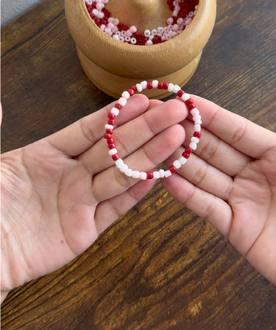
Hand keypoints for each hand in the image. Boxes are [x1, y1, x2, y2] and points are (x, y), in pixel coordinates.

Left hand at [1, 95, 187, 295]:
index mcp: (46, 153)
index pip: (89, 129)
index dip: (117, 115)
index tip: (144, 99)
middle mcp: (69, 173)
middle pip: (113, 147)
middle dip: (145, 128)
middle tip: (174, 111)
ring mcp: (80, 201)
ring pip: (121, 173)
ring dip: (149, 155)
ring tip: (176, 137)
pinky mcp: (86, 230)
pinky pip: (116, 208)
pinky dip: (137, 192)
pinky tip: (158, 176)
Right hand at [163, 95, 275, 296]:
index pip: (237, 130)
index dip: (212, 115)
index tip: (186, 100)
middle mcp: (256, 175)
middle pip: (216, 150)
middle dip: (189, 134)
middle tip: (162, 120)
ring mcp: (244, 201)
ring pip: (206, 176)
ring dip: (182, 161)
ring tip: (156, 146)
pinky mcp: (237, 229)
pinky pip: (206, 207)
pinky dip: (186, 194)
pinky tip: (167, 179)